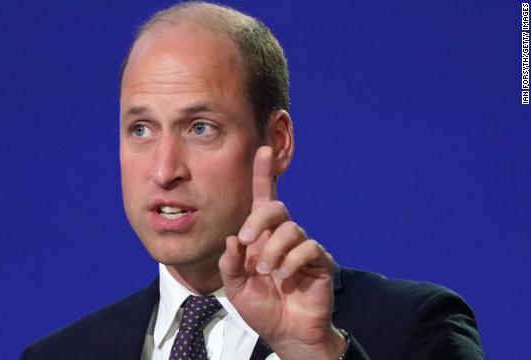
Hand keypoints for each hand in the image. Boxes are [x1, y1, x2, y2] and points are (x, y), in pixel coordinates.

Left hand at [219, 146, 345, 359]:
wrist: (287, 334)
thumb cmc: (263, 308)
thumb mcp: (236, 287)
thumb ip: (231, 263)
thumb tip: (234, 239)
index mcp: (262, 238)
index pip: (263, 200)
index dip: (263, 174)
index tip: (262, 149)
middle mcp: (283, 237)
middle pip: (277, 207)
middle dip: (258, 220)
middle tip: (247, 241)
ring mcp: (303, 248)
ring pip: (291, 228)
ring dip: (273, 250)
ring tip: (268, 273)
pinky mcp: (320, 261)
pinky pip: (309, 247)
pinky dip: (292, 260)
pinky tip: (285, 277)